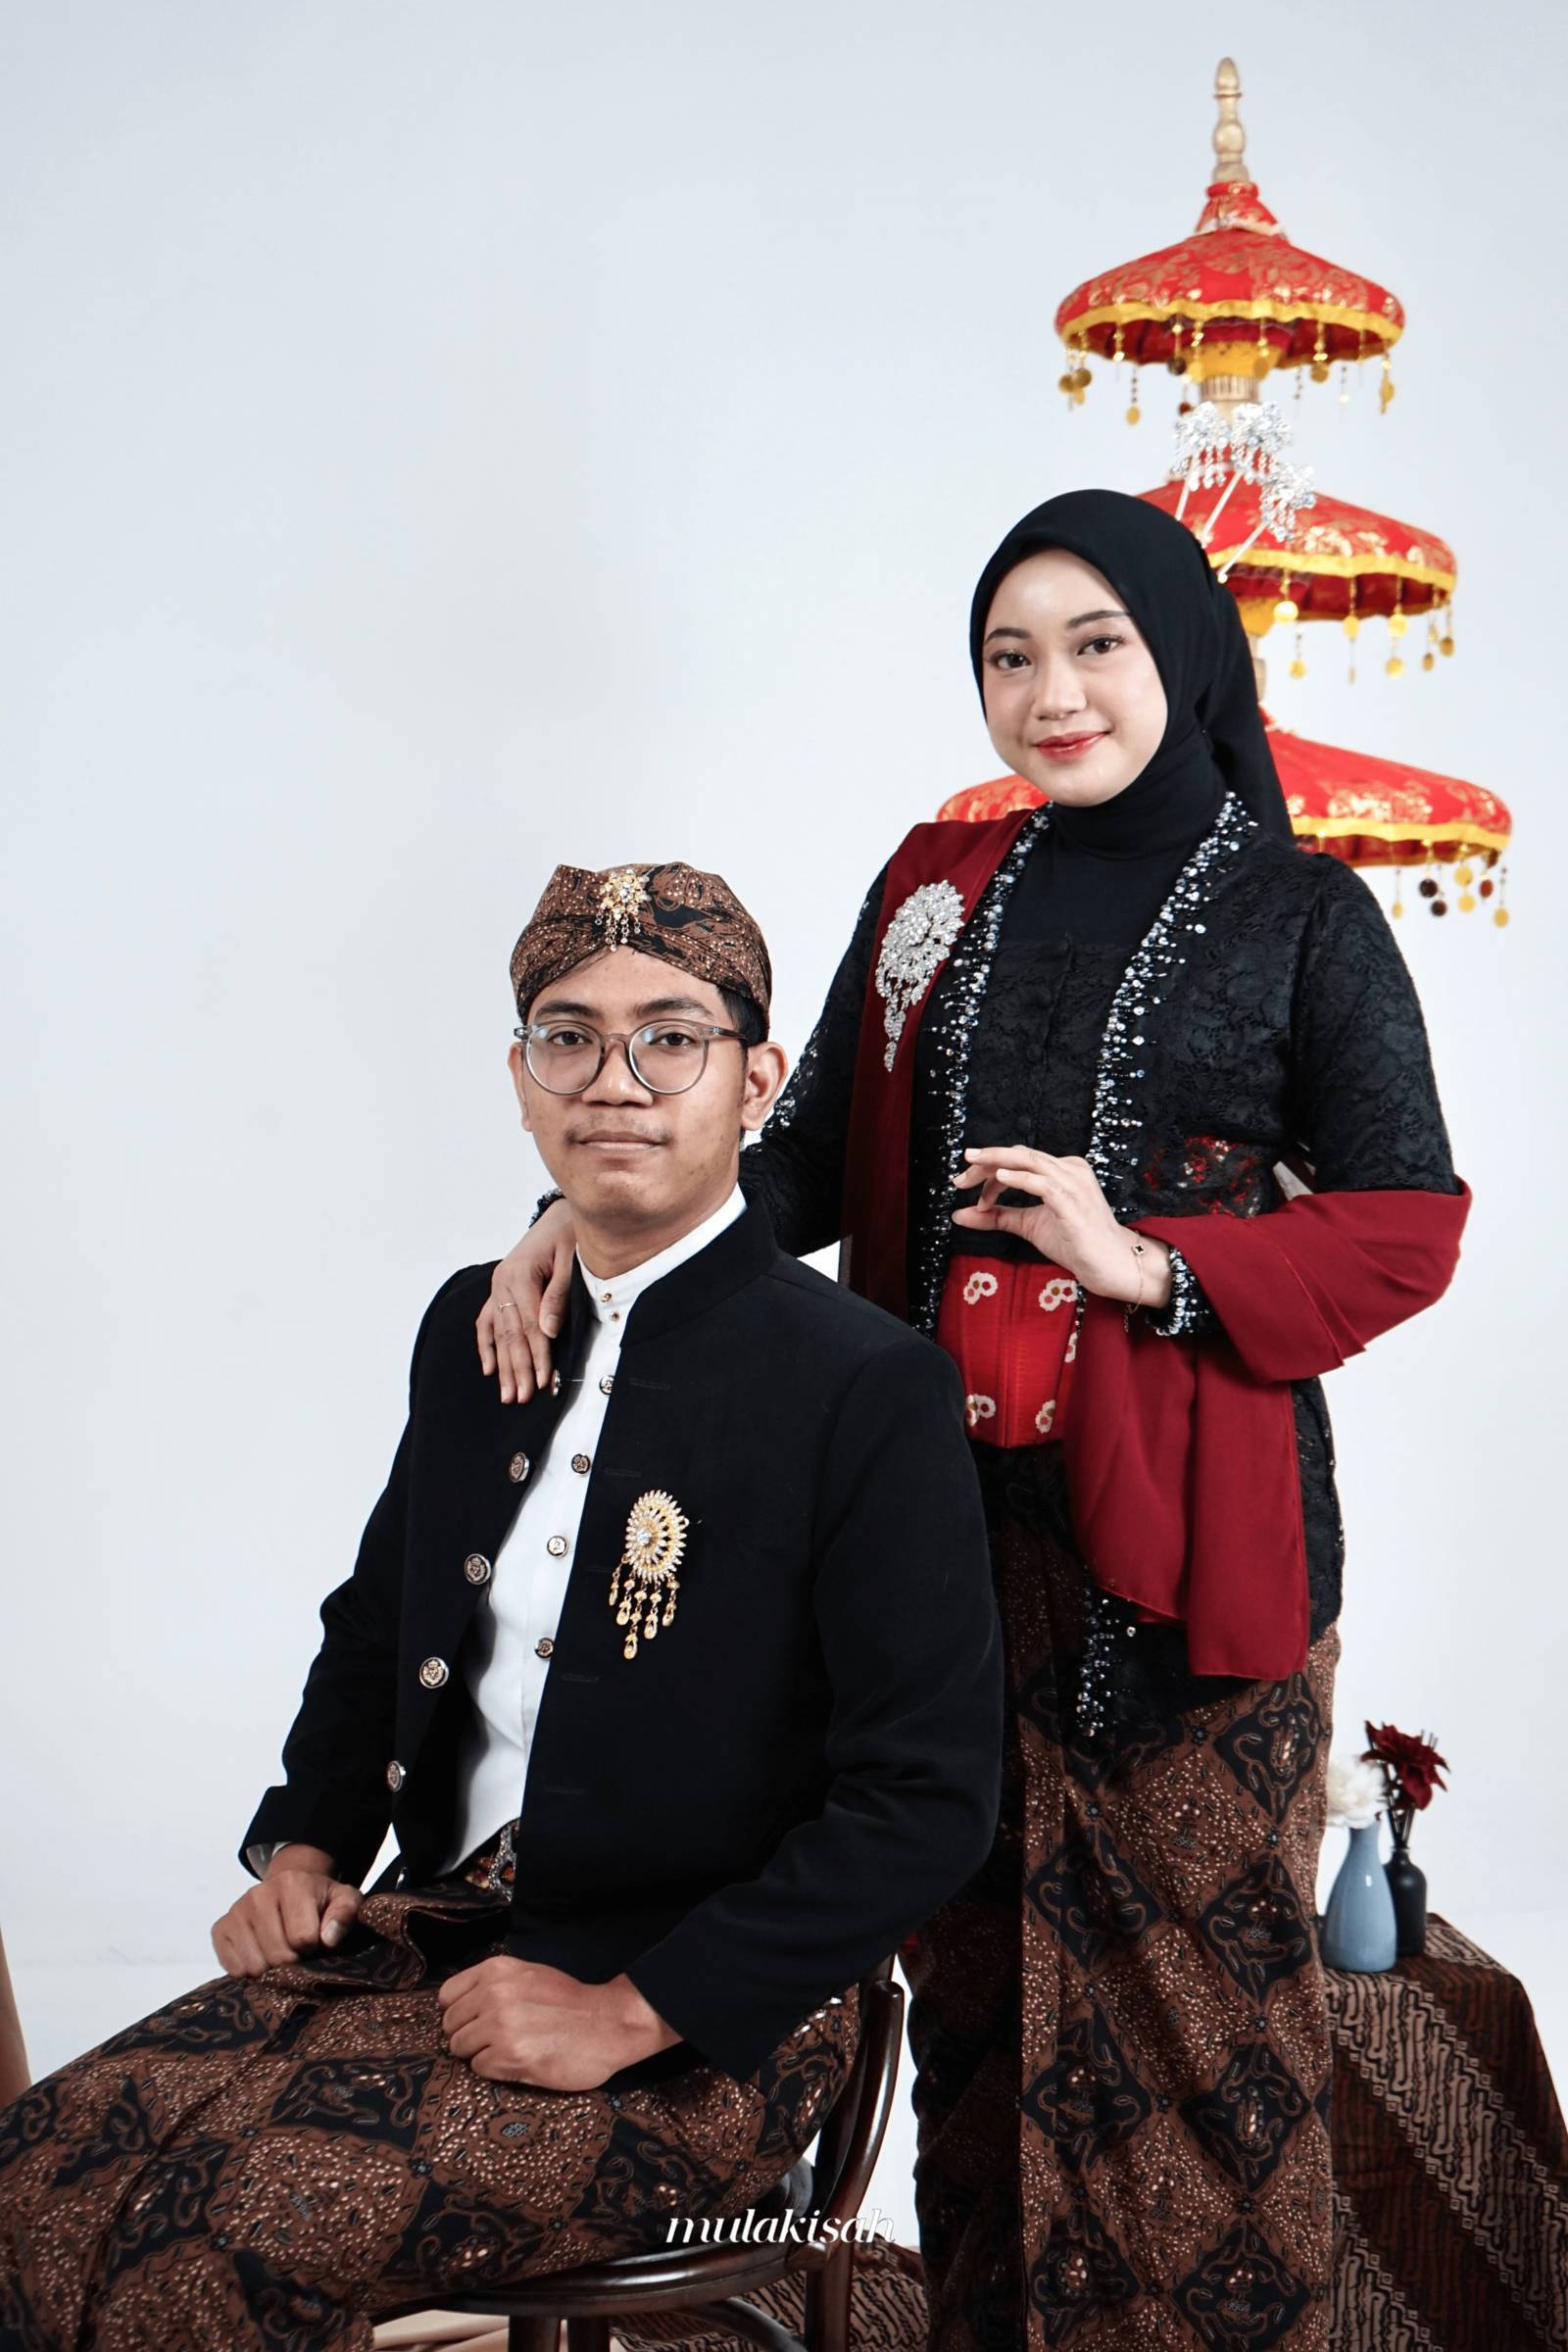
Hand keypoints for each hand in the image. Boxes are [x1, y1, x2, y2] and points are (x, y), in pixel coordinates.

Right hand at [211, 1849, 362, 1976]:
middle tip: (298, 1951)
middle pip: (278, 1956)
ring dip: (272, 1970)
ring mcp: (236, 1912)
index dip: (314, 1946)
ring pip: (255, 1966)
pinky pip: (234, 1969)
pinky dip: (250, 1972)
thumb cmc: (319, 1900)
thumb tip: (329, 1938)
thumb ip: (345, 1914)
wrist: (289, 1889)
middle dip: (294, 1961)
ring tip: (281, 1952)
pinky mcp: (220, 1929)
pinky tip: (262, 1956)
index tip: (316, 1940)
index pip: (303, 1937)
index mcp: (291, 1882)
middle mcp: (258, 1894)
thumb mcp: (344, 1900)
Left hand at [437, 1956, 678, 2088]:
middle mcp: (493, 1995)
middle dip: (469, 2035)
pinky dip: (495, 2069)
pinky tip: (519, 2061)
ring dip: (480, 2054)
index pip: (447, 1996)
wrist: (608, 2022)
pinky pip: (479, 2069)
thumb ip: (494, 1984)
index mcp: (497, 1970)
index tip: (474, 2020)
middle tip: (495, 2040)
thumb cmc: (570, 2002)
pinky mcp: (510, 2057)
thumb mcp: (529, 1975)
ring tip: (509, 2050)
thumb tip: (460, 2005)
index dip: (459, 2012)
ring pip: (460, 2048)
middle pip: (451, 2025)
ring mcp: (500, 2027)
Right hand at [477, 1199, 576, 1402]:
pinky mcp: (499, 1288)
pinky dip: (486, 1345)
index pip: (530, 1326)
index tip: (543, 1381)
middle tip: (521, 1398)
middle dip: (517, 1369)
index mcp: (519, 1274)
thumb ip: (558, 1296)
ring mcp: (497, 1285)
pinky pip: (487, 1320)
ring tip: (507, 1394)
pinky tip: (488, 1368)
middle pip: (510, 1334)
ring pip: (498, 1333)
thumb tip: (547, 1332)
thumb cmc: (570, 1234)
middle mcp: (502, 1282)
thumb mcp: (571, 1260)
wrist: (559, 1214)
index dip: (537, 1356)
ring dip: (502, 1366)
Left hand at [952, 1145, 1171, 1308]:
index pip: (1018, 1159)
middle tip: (959, 1177)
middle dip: (985, 1162)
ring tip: (969, 1172)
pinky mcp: (1073, 1202)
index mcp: (1061, 1170)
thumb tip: (959, 1214)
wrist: (1110, 1264)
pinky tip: (1000, 1178)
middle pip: (1019, 1155)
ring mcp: (1073, 1183)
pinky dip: (1020, 1178)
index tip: (966, 1188)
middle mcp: (1068, 1169)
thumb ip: (997, 1217)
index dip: (988, 1170)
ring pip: (1028, 1161)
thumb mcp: (1029, 1225)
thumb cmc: (1075, 1243)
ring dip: (995, 1166)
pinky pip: (1043, 1183)